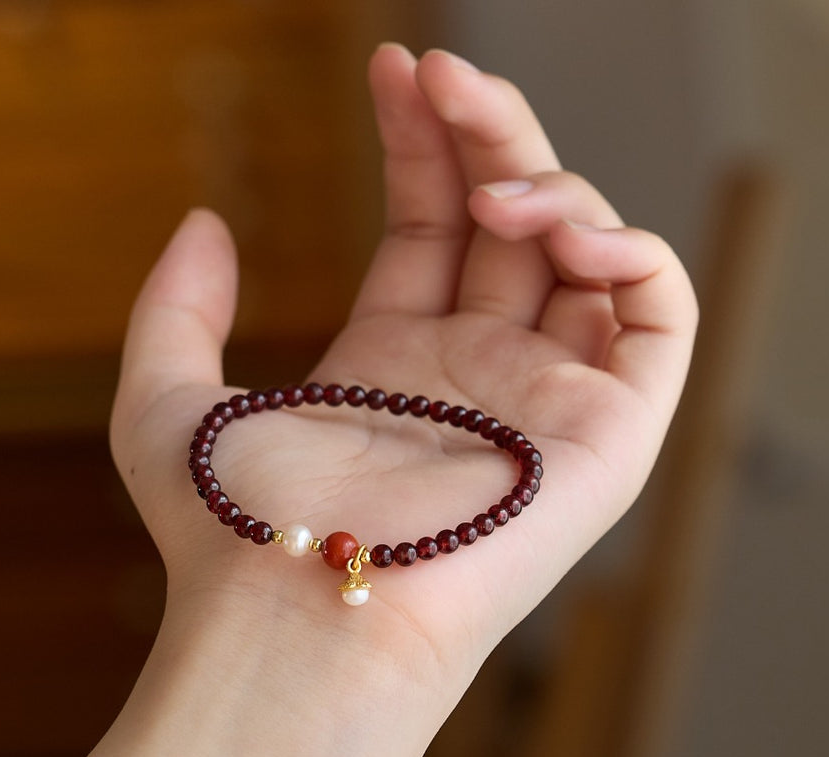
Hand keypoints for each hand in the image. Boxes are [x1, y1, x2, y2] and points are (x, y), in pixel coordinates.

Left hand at [110, 44, 696, 690]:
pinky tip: (559, 229)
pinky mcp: (608, 436)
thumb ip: (175, 309)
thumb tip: (206, 220)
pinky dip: (632, 250)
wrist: (297, 618)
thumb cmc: (233, 533)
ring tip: (489, 184)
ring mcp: (545, 402)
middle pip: (513, 221)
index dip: (424, 142)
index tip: (396, 66)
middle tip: (444, 69)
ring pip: (589, 254)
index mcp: (396, 361)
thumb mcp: (167, 403)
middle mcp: (476, 375)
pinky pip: (661, 319)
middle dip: (490, 133)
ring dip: (553, 185)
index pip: (434, 224)